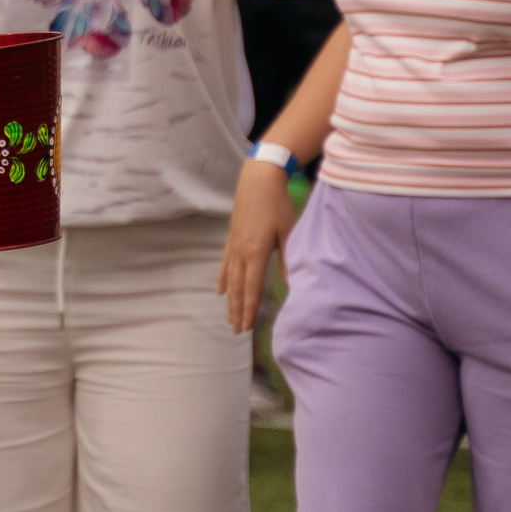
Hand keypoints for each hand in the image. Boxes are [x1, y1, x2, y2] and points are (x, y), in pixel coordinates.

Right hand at [216, 159, 295, 331]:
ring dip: (228, 300)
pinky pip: (224, 265)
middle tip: (235, 330)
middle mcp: (241, 252)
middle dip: (236, 309)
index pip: (251, 287)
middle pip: (237, 287)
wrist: (258, 181)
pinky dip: (221, 279)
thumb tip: (292, 285)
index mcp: (256, 252)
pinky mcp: (231, 239)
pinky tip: (218, 291)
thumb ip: (288, 260)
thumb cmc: (277, 205)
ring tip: (227, 317)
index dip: (248, 308)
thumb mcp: (288, 232)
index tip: (245, 326)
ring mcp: (233, 245)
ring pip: (228, 279)